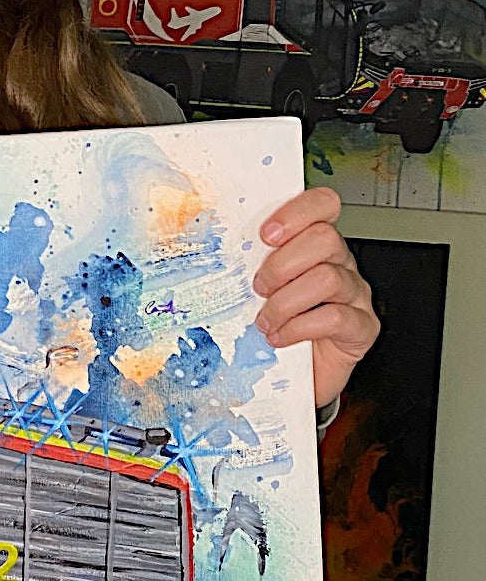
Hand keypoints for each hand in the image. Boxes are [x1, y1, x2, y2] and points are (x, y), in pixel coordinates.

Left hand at [253, 186, 378, 409]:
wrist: (295, 375)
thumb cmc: (275, 324)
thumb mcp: (260, 289)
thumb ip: (252, 265)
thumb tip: (220, 251)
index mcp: (315, 246)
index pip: (323, 205)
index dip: (296, 213)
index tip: (265, 234)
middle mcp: (340, 264)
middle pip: (324, 238)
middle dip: (282, 264)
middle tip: (259, 287)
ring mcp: (355, 294)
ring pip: (328, 278)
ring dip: (286, 301)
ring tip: (266, 320)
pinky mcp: (362, 327)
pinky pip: (335, 318)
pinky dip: (299, 327)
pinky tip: (281, 337)